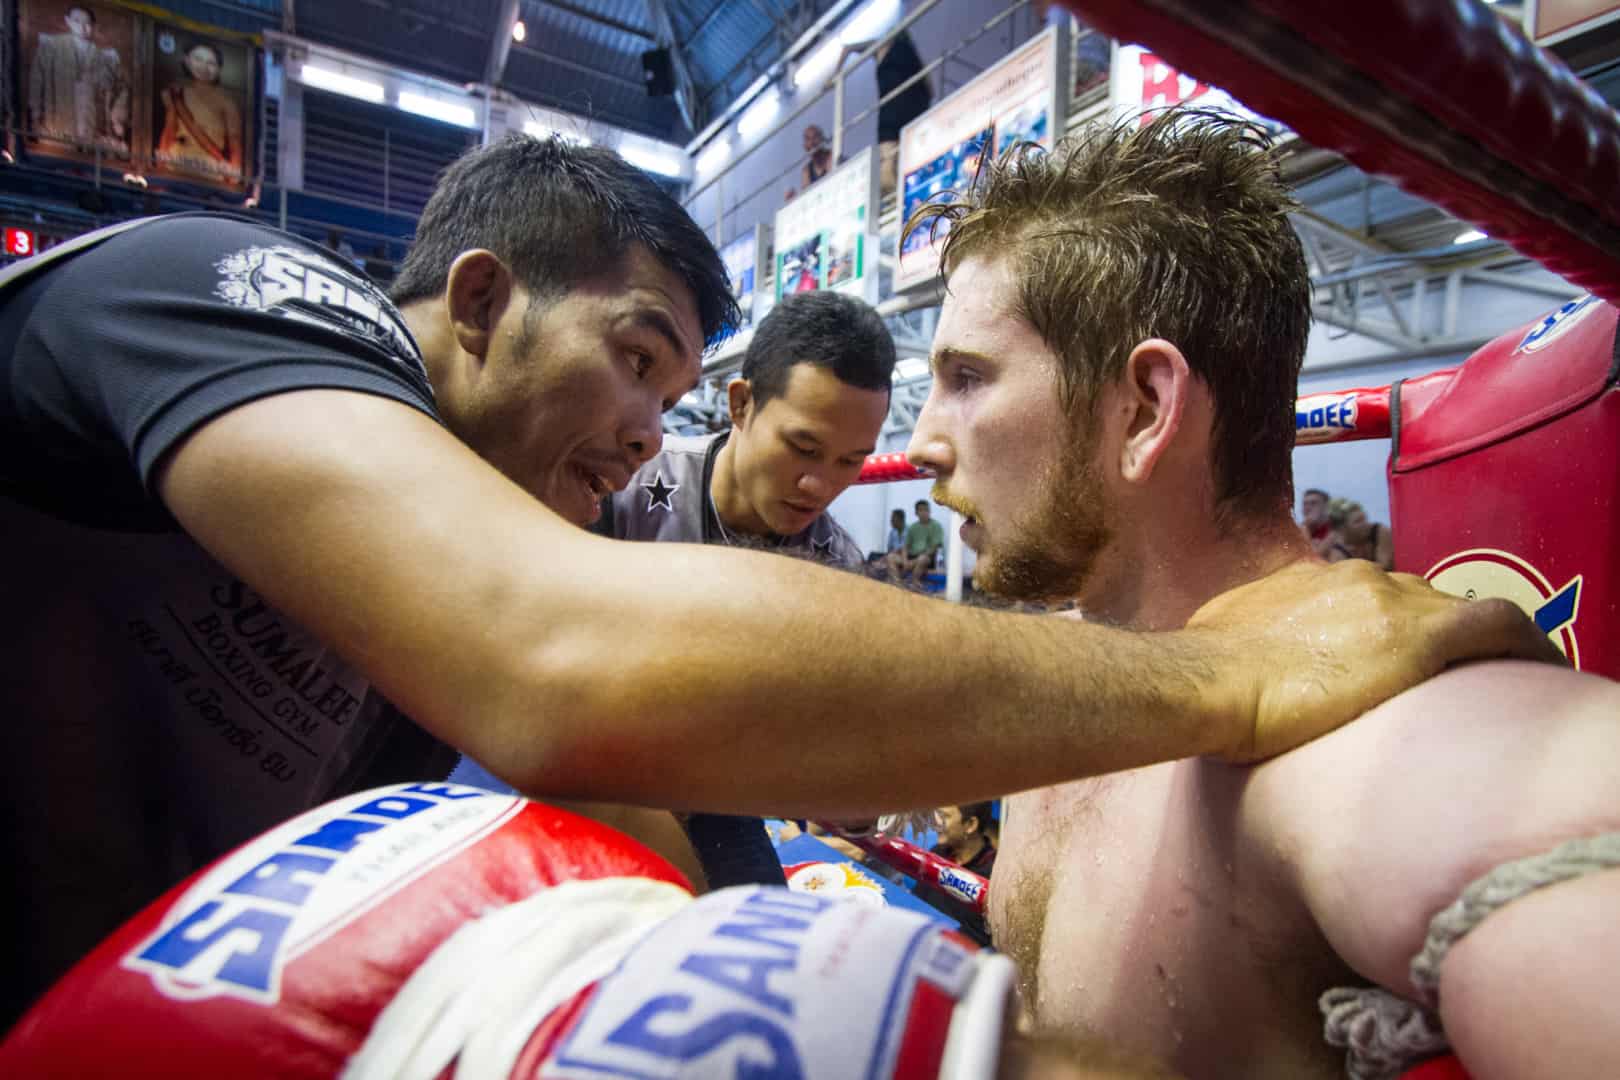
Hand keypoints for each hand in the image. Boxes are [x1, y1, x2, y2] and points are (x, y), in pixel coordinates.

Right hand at [1186, 559, 1563, 762]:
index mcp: (1309, 582)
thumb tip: (1239, 659)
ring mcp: (1389, 603)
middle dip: (1432, 631)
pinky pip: (1497, 627)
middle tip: (1442, 676)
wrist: (1206, 682)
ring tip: (1490, 679)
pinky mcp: (1420, 636)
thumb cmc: (1200, 676)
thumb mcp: (1221, 642)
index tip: (1393, 659)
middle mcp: (1355, 579)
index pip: (1368, 596)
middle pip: (1415, 598)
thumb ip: (1248, 639)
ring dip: (1470, 642)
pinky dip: (1526, 644)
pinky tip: (1546, 667)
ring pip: (1455, 610)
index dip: (1390, 624)